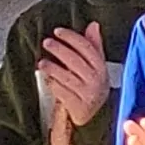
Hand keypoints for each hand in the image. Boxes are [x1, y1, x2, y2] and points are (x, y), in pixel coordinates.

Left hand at [37, 26, 107, 144]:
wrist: (96, 119)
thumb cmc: (93, 89)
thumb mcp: (96, 68)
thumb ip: (94, 46)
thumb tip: (93, 26)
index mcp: (102, 69)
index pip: (88, 49)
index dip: (72, 38)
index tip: (59, 31)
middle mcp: (96, 80)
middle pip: (76, 60)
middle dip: (60, 49)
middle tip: (47, 42)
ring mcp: (87, 94)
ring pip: (66, 76)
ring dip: (52, 67)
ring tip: (42, 62)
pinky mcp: (77, 105)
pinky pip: (61, 91)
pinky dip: (53, 84)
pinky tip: (48, 79)